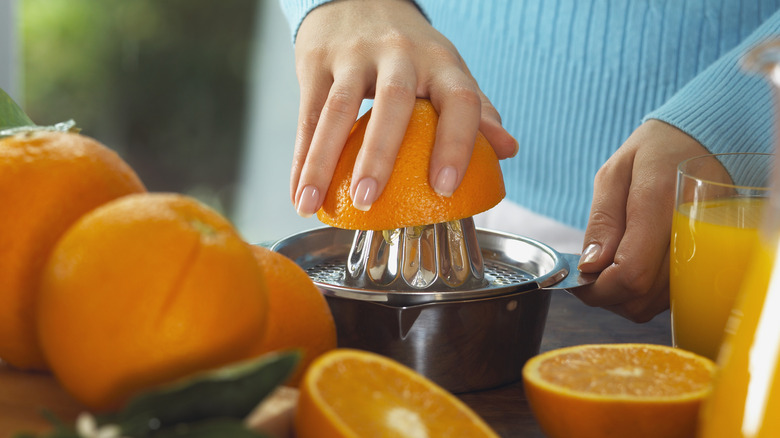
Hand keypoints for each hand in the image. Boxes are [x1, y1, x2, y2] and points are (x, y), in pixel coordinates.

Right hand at [290, 0, 516, 216]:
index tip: (446, 188)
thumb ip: (476, 110)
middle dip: (380, 153)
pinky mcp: (317, 61)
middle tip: (369, 200)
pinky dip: (301, 157)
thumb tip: (508, 151)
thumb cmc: (409, 52)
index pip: (460, 99)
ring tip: (313, 203)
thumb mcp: (446, 70)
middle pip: (393, 101)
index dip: (458, 143)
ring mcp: (354, 55)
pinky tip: (298, 192)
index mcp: (441, 62)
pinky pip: (307, 113)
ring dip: (323, 160)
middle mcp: (400, 54)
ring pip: (337, 109)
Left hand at [575, 119, 709, 321]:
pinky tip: (632, 267)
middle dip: (604, 295)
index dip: (597, 288)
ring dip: (622, 297)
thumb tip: (590, 266)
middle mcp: (688, 236)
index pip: (631, 274)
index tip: (577, 279)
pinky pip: (669, 297)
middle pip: (640, 298)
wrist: (706, 142)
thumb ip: (603, 221)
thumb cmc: (654, 153)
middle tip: (589, 271)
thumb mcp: (615, 173)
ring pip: (653, 305)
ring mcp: (702, 254)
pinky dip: (643, 294)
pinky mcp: (706, 264)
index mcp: (659, 204)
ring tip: (609, 266)